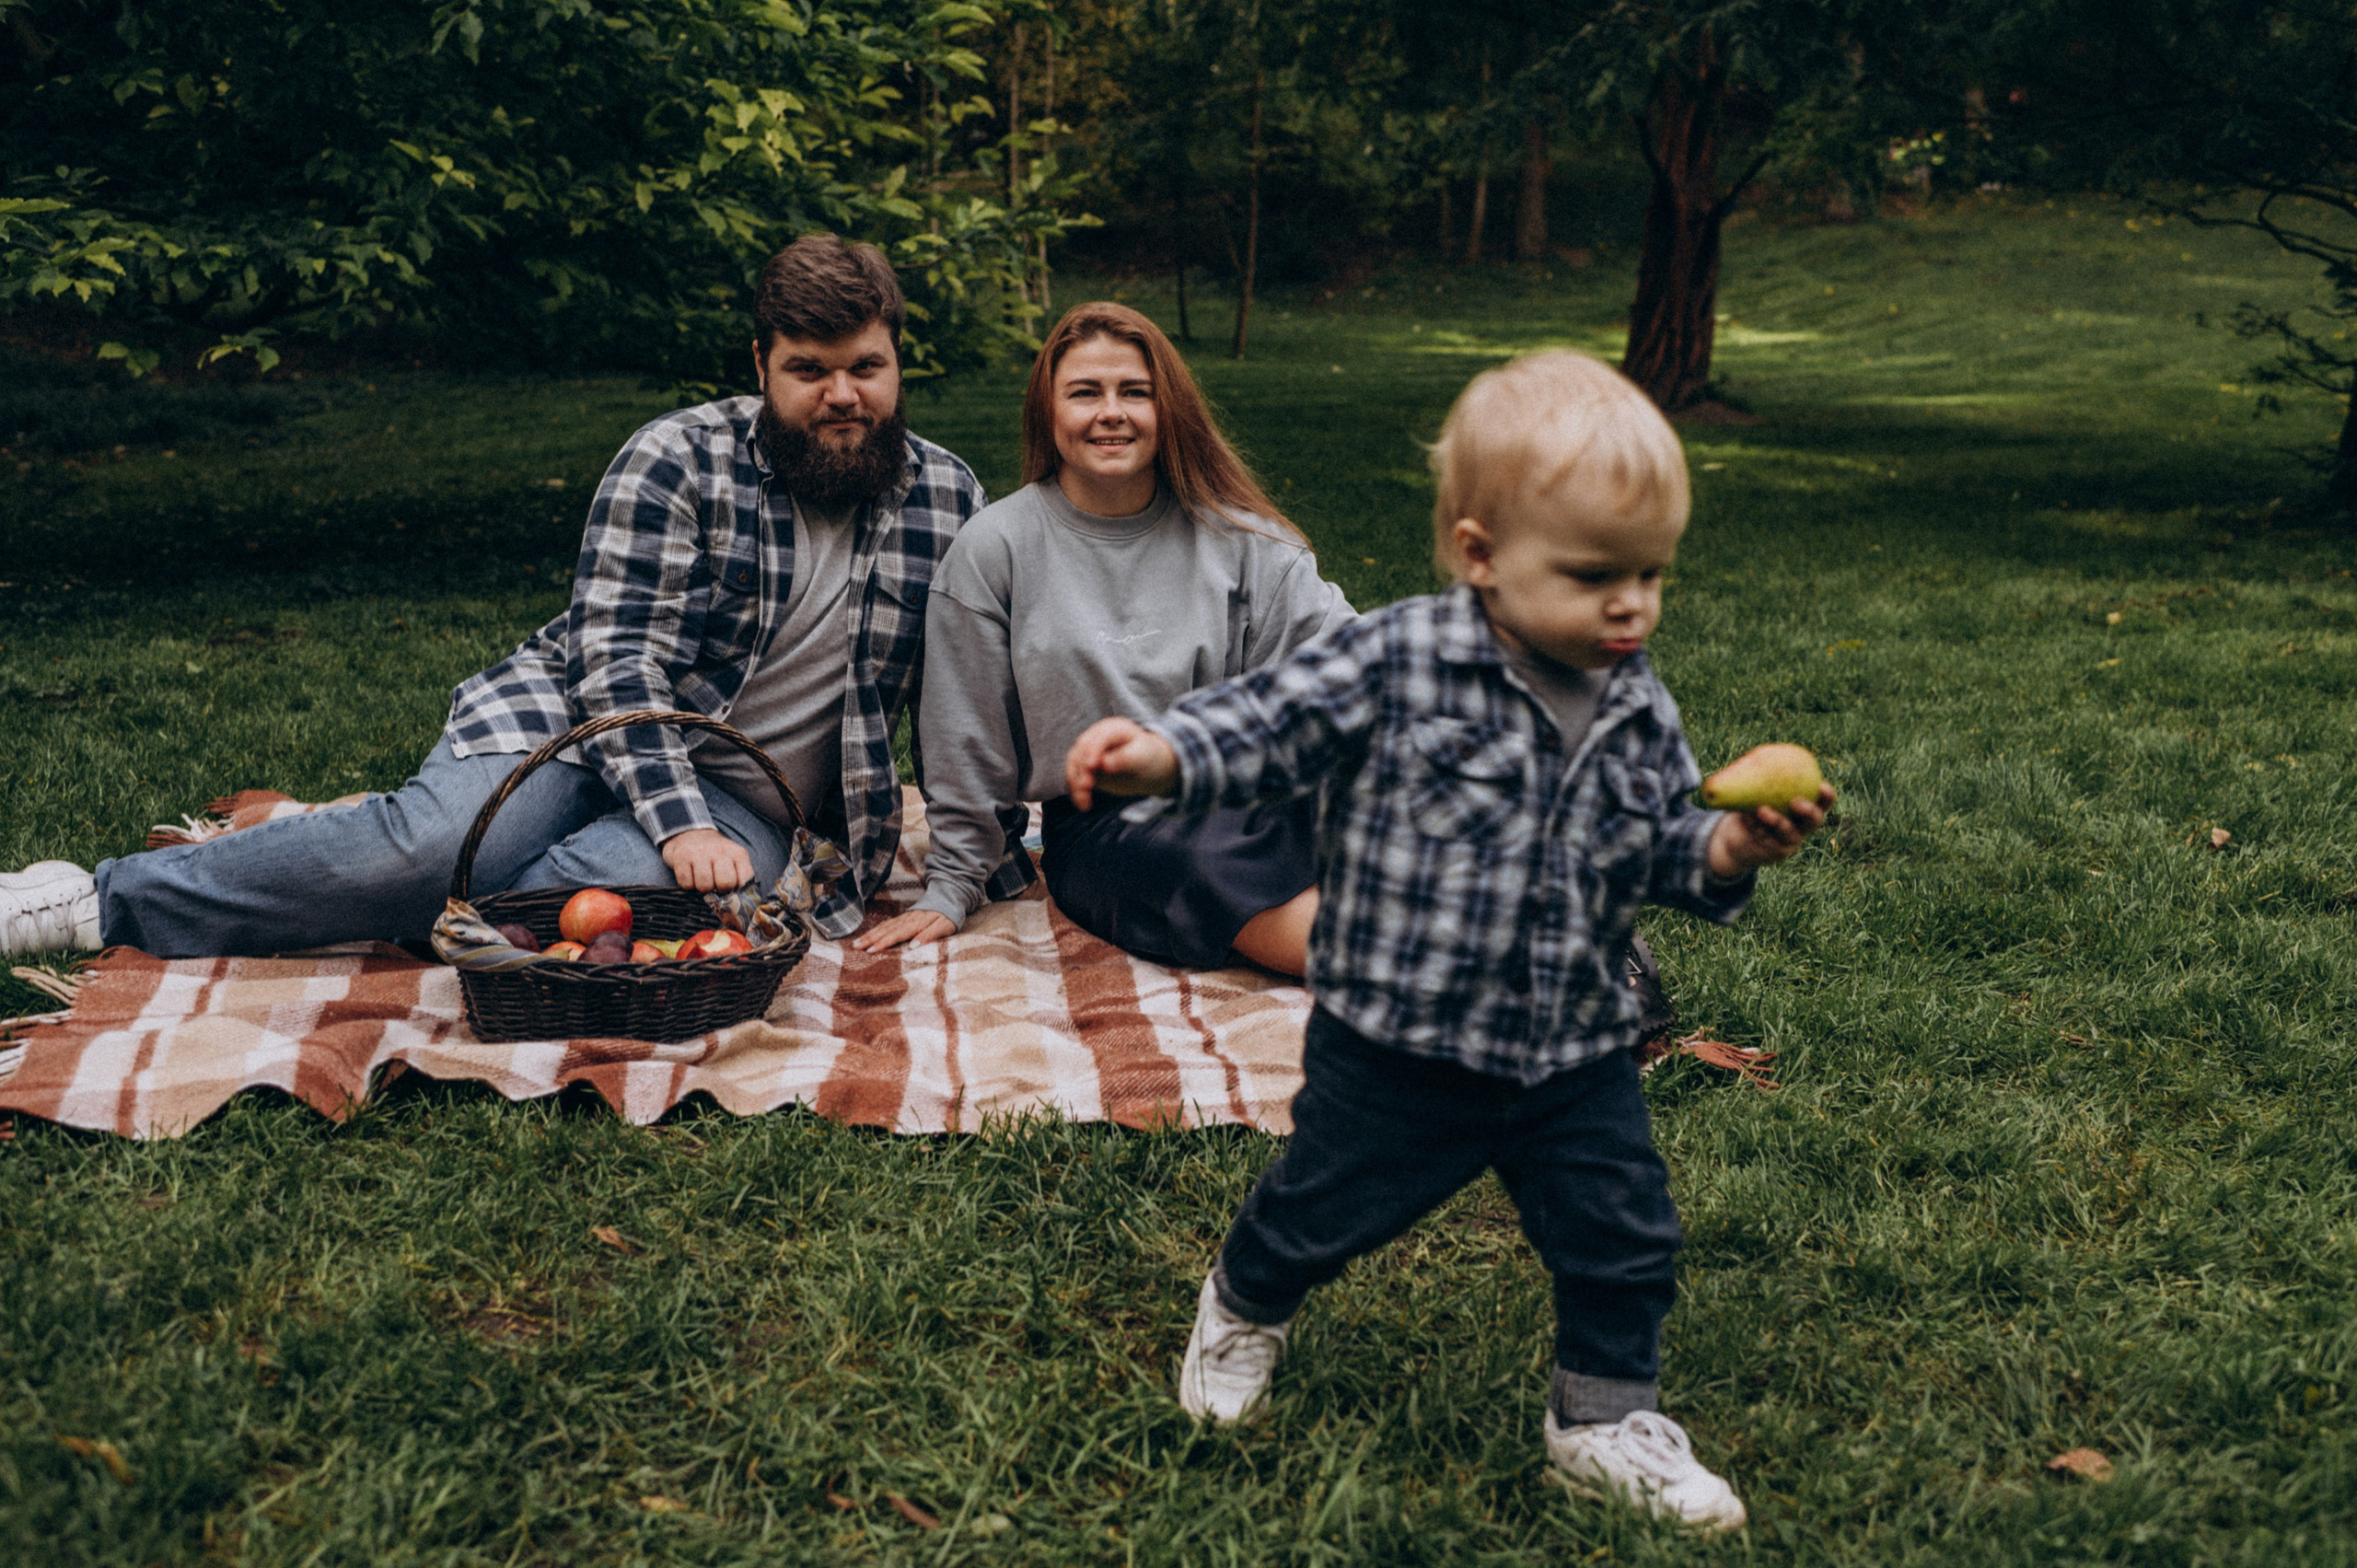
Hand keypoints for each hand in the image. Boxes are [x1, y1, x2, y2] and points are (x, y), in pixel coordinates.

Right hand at [661, 827, 753, 891]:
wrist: (691, 834)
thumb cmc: (715, 854)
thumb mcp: (734, 860)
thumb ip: (741, 878)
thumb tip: (744, 904)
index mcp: (738, 854)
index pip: (745, 881)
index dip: (739, 893)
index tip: (733, 894)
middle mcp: (720, 851)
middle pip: (725, 884)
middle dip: (720, 890)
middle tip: (716, 885)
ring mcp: (700, 853)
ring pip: (704, 886)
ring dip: (702, 889)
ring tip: (702, 879)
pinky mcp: (681, 857)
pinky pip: (686, 884)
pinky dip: (688, 884)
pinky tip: (691, 875)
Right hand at [852, 910, 955, 952]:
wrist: (948, 897)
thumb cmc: (948, 916)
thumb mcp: (944, 927)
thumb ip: (929, 935)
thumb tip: (913, 946)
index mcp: (916, 923)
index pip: (896, 935)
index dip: (883, 943)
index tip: (870, 950)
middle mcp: (906, 920)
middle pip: (885, 930)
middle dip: (869, 939)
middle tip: (855, 947)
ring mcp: (903, 918)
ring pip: (883, 927)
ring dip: (869, 935)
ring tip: (855, 943)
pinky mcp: (902, 918)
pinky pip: (886, 924)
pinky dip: (875, 930)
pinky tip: (867, 935)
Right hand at [1064, 717, 1178, 809]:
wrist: (1147, 767)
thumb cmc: (1148, 758)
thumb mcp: (1142, 756)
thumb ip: (1124, 758)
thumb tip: (1104, 763)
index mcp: (1114, 728)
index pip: (1099, 737)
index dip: (1093, 750)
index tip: (1090, 766)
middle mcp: (1096, 737)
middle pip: (1081, 750)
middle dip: (1081, 769)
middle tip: (1086, 787)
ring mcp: (1088, 752)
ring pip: (1074, 765)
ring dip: (1076, 783)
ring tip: (1084, 802)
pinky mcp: (1084, 768)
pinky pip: (1076, 778)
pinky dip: (1077, 791)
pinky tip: (1084, 805)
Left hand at [1706, 783, 1835, 878]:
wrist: (1739, 835)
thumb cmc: (1753, 805)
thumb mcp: (1757, 789)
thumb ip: (1761, 775)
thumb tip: (1754, 754)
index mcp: (1806, 808)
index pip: (1824, 802)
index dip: (1827, 796)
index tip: (1822, 786)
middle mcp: (1804, 826)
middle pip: (1815, 821)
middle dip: (1809, 812)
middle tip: (1795, 802)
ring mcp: (1791, 841)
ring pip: (1788, 832)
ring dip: (1776, 821)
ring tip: (1762, 810)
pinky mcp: (1776, 852)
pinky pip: (1767, 839)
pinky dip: (1756, 828)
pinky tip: (1746, 819)